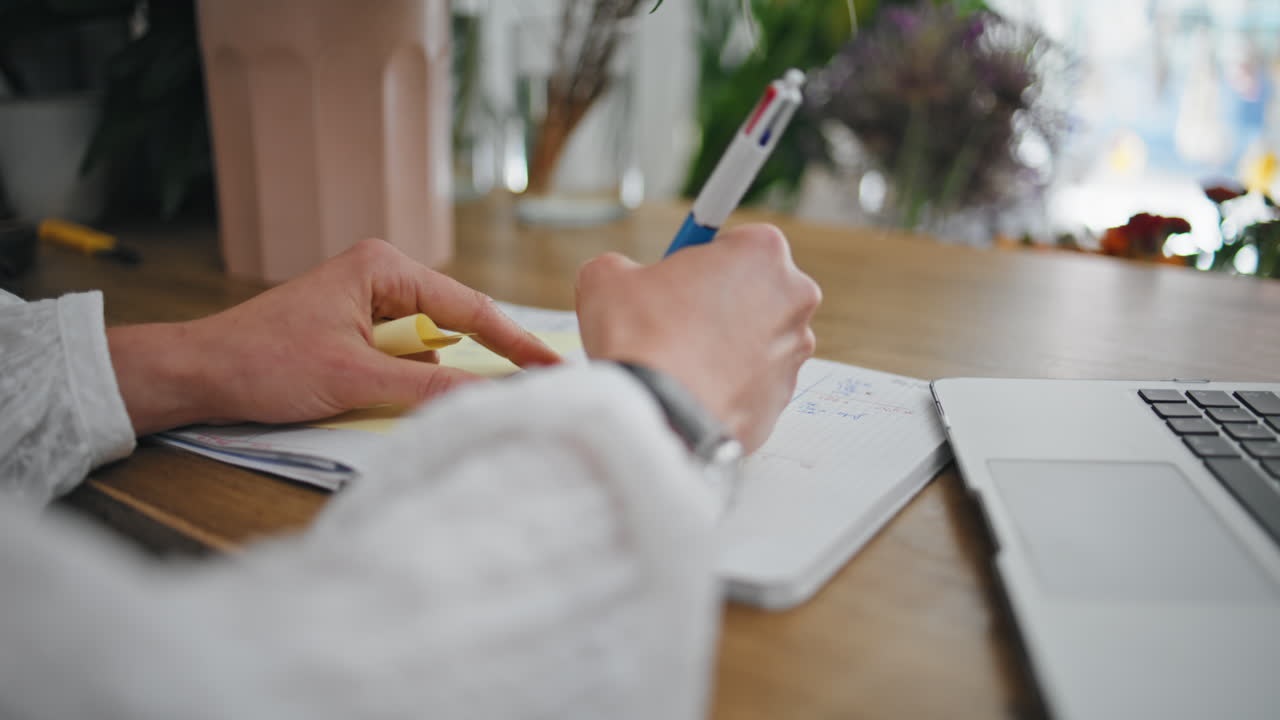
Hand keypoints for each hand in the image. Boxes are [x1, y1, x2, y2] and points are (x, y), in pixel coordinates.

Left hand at [108, 238, 560, 434]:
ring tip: (427, 392)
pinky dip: (405, 378)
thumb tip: (492, 396)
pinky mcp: (354, 329)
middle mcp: (380, 276)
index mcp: (384, 268)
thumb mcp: (355, 379)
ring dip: (430, 374)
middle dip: (473, 359)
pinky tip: (390, 393)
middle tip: (522, 389)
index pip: (469, 307)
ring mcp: (367, 302)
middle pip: (453, 323)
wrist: (198, 374)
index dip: (514, 342)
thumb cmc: (265, 363)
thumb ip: (428, 387)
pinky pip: (400, 355)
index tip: (553, 368)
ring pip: (427, 345)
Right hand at [575, 224, 820, 451]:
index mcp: (762, 253)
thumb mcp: (607, 278)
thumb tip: (616, 277)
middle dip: (720, 303)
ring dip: (726, 345)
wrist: (657, 415)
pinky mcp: (783, 399)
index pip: (737, 243)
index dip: (701, 262)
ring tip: (679, 359)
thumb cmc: (642, 340)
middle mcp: (793, 299)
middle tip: (675, 319)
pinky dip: (728, 385)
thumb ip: (622, 266)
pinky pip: (753, 383)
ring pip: (757, 340)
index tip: (681, 277)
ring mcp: (792, 353)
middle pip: (754, 290)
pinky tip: (691, 388)